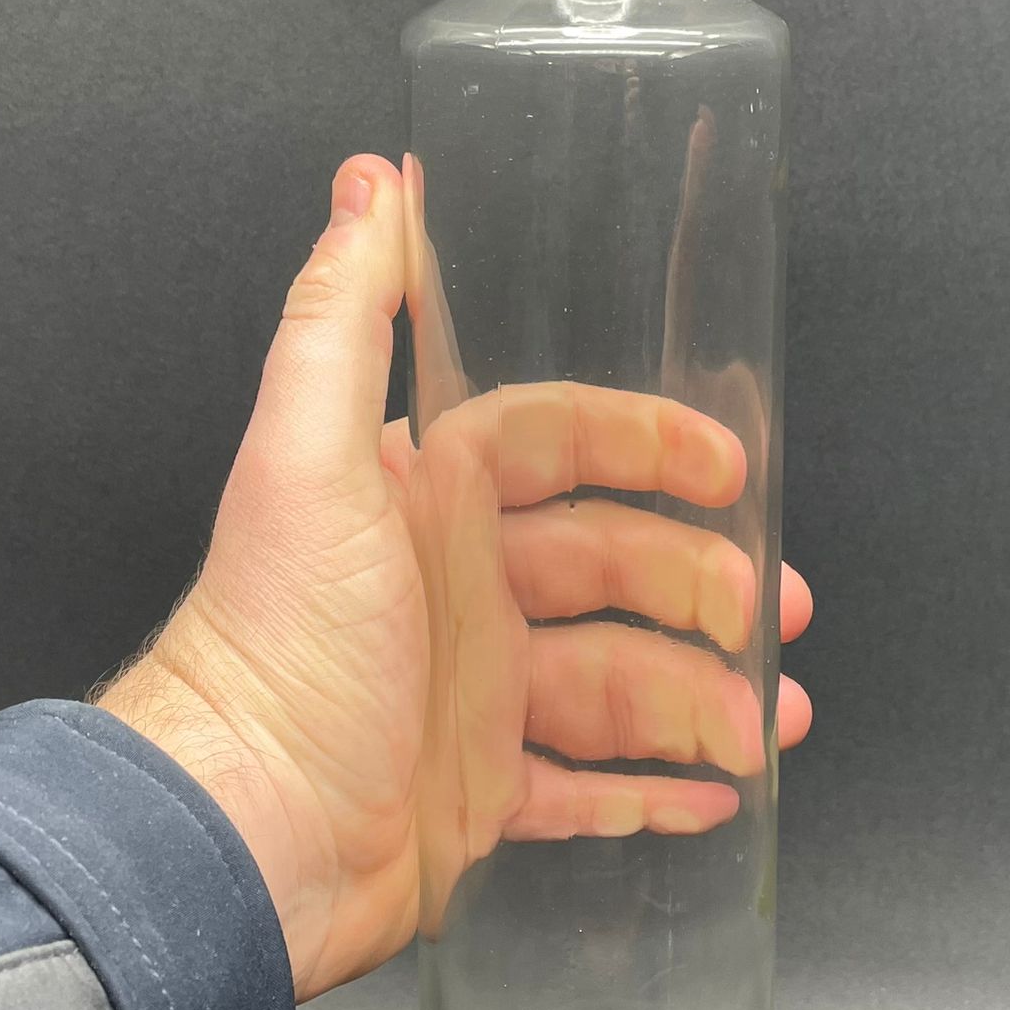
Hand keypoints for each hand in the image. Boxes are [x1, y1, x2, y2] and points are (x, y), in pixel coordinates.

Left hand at [98, 155, 811, 1001]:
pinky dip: (653, 792)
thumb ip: (342, 314)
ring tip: (767, 726)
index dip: (647, 444)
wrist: (238, 831)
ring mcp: (475, 696)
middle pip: (612, 565)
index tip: (730, 468)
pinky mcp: (478, 796)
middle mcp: (458, 589)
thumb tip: (373, 178)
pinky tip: (714, 796)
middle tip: (771, 613)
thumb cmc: (275, 642)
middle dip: (701, 584)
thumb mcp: (306, 461)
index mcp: (429, 501)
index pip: (559, 443)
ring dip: (701, 697)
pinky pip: (587, 789)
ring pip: (619, 681)